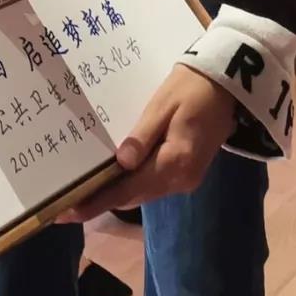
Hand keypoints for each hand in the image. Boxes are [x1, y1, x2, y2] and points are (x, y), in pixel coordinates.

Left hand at [59, 66, 236, 221]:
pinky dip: (132, 185)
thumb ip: (142, 136)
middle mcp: (182, 179)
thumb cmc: (192, 86)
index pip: (128, 189)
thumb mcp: (163, 105)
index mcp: (175, 162)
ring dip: (116, 194)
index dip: (97, 202)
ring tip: (83, 194)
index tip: (67, 213)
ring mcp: (187, 178)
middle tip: (66, 205)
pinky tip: (113, 179)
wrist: (229, 83)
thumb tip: (120, 164)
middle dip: (101, 201)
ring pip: (143, 192)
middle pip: (134, 196)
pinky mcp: (188, 172)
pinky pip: (154, 184)